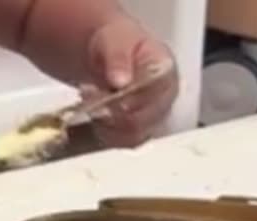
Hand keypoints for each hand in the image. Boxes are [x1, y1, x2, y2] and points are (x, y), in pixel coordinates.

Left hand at [81, 14, 178, 147]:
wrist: (108, 56)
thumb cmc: (117, 46)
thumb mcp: (115, 41)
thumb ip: (118, 58)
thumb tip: (120, 80)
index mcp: (166, 71)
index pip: (155, 92)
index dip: (129, 96)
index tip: (107, 90)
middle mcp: (166, 98)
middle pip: (144, 120)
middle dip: (112, 110)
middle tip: (90, 96)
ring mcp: (154, 117)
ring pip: (133, 135)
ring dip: (106, 124)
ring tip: (91, 104)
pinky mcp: (140, 131)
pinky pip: (123, 143)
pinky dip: (105, 134)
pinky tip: (95, 118)